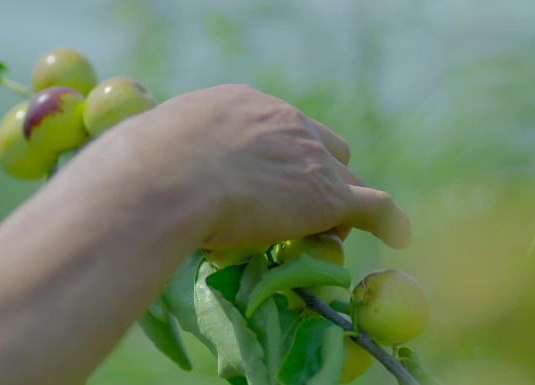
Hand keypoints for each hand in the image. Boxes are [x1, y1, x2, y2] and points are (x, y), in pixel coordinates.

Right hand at [113, 84, 410, 248]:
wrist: (164, 177)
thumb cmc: (143, 165)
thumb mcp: (153, 146)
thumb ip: (164, 152)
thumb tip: (136, 165)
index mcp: (241, 105)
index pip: (277, 127)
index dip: (277, 155)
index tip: (266, 178)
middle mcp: (283, 121)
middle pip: (320, 144)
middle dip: (312, 171)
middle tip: (294, 206)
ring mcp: (309, 156)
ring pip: (342, 176)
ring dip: (336, 200)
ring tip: (325, 231)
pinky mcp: (326, 194)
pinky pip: (373, 206)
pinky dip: (387, 220)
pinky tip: (398, 235)